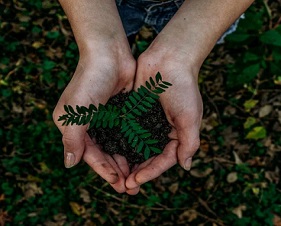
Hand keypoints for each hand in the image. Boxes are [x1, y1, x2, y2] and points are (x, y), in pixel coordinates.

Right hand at [53, 45, 136, 192]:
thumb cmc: (90, 79)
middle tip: (130, 187)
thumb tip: (69, 164)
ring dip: (126, 162)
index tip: (118, 183)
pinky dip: (132, 146)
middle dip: (116, 171)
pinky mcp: (120, 112)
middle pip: (103, 153)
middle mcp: (88, 124)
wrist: (109, 53)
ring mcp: (105, 119)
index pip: (89, 154)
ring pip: (116, 146)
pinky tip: (142, 157)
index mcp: (73, 125)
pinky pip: (126, 134)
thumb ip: (72, 137)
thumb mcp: (76, 110)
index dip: (103, 170)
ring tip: (137, 177)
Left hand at [125, 43, 202, 193]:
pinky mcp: (134, 112)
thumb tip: (186, 167)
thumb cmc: (184, 87)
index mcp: (176, 135)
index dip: (151, 172)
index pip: (163, 160)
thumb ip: (189, 143)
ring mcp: (146, 122)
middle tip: (124, 185)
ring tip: (115, 174)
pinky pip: (126, 130)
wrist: (169, 59)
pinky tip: (109, 151)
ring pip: (135, 147)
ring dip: (126, 161)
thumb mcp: (191, 117)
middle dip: (137, 171)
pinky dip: (119, 142)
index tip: (136, 180)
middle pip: (148, 157)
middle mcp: (161, 131)